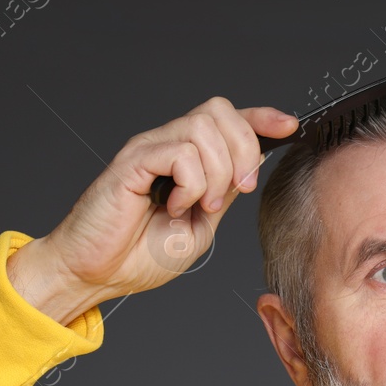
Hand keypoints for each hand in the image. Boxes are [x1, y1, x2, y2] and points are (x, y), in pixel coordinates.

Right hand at [14, 98, 298, 307]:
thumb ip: (222, 194)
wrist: (95, 273)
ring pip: (203, 129)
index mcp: (187, 160)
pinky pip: (179, 152)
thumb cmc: (137, 255)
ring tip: (197, 206)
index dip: (261, 118)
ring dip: (215, 174)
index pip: (229, 120)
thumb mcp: (200, 226)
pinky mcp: (132, 161)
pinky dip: (190, 183)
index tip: (290, 126)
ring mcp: (149, 150)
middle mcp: (169, 146)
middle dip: (242, 151)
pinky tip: (175, 205)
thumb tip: (250, 165)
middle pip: (221, 112)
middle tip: (237, 191)